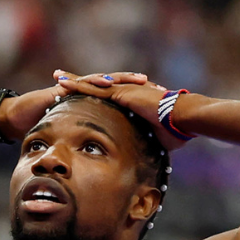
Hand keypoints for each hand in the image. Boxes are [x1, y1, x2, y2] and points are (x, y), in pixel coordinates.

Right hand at [0, 70, 149, 141]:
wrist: (17, 117)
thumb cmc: (41, 131)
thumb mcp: (72, 140)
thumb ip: (89, 149)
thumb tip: (109, 168)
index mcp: (94, 106)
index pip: (123, 101)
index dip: (142, 102)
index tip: (163, 106)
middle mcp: (88, 94)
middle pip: (120, 88)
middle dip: (140, 88)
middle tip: (161, 89)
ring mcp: (77, 89)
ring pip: (105, 81)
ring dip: (123, 80)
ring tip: (141, 81)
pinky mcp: (64, 87)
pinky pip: (83, 83)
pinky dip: (96, 82)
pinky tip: (109, 83)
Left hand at [55, 72, 190, 151]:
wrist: (183, 118)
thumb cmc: (175, 130)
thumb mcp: (154, 140)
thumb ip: (144, 145)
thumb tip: (144, 163)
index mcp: (130, 103)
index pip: (105, 98)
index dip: (90, 95)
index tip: (78, 95)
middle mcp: (125, 93)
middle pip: (95, 87)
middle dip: (78, 83)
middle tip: (60, 78)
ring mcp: (122, 90)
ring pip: (92, 84)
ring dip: (73, 81)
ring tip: (57, 76)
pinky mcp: (121, 92)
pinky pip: (95, 88)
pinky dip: (79, 85)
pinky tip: (64, 83)